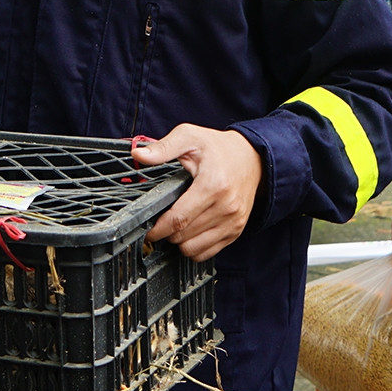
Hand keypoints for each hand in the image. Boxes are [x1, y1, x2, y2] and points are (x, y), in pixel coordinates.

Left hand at [135, 125, 262, 261]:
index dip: (158, 229)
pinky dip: (193, 248)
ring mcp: (233, 221)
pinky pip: (207, 253)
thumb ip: (164, 147)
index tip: (148, 228)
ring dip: (179, 242)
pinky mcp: (236, 231)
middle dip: (166, 234)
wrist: (253, 158)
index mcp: (213, 185)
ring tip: (175, 227)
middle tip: (160, 222)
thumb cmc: (219, 148)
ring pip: (194, 249)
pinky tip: (189, 232)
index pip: (179, 219)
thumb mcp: (190, 137)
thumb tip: (138, 154)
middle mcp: (226, 207)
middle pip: (184, 236)